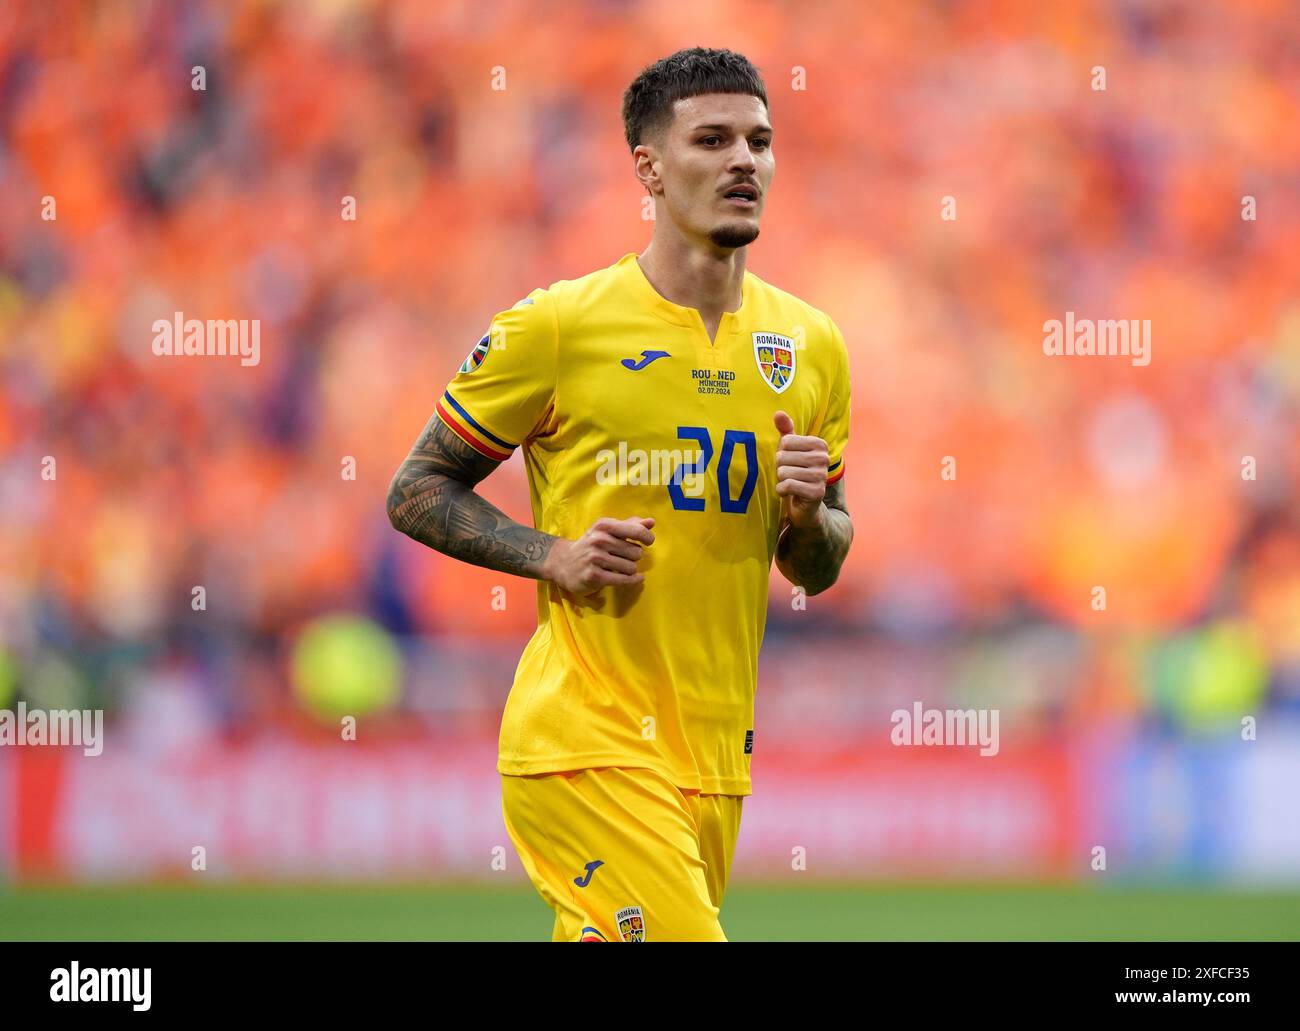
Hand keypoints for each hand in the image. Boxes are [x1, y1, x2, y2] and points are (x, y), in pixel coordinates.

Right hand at [543, 516, 654, 594]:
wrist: (563, 563)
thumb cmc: (591, 545)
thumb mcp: (607, 531)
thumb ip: (630, 525)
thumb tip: (651, 522)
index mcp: (604, 526)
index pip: (636, 530)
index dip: (647, 537)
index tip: (648, 542)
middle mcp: (599, 540)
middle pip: (636, 552)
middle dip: (635, 556)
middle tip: (625, 557)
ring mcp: (595, 558)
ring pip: (631, 567)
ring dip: (630, 569)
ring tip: (621, 567)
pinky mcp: (594, 576)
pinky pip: (623, 580)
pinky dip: (633, 580)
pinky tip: (636, 578)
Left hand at [773, 411, 828, 529]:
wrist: (806, 503)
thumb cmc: (796, 471)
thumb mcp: (790, 449)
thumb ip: (786, 430)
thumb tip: (778, 413)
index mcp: (819, 444)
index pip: (786, 441)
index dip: (782, 453)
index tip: (791, 461)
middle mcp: (823, 458)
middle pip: (783, 457)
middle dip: (780, 468)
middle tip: (790, 474)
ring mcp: (821, 476)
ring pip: (783, 472)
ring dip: (781, 480)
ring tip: (791, 483)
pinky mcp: (816, 493)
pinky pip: (787, 486)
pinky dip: (781, 491)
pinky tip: (789, 493)